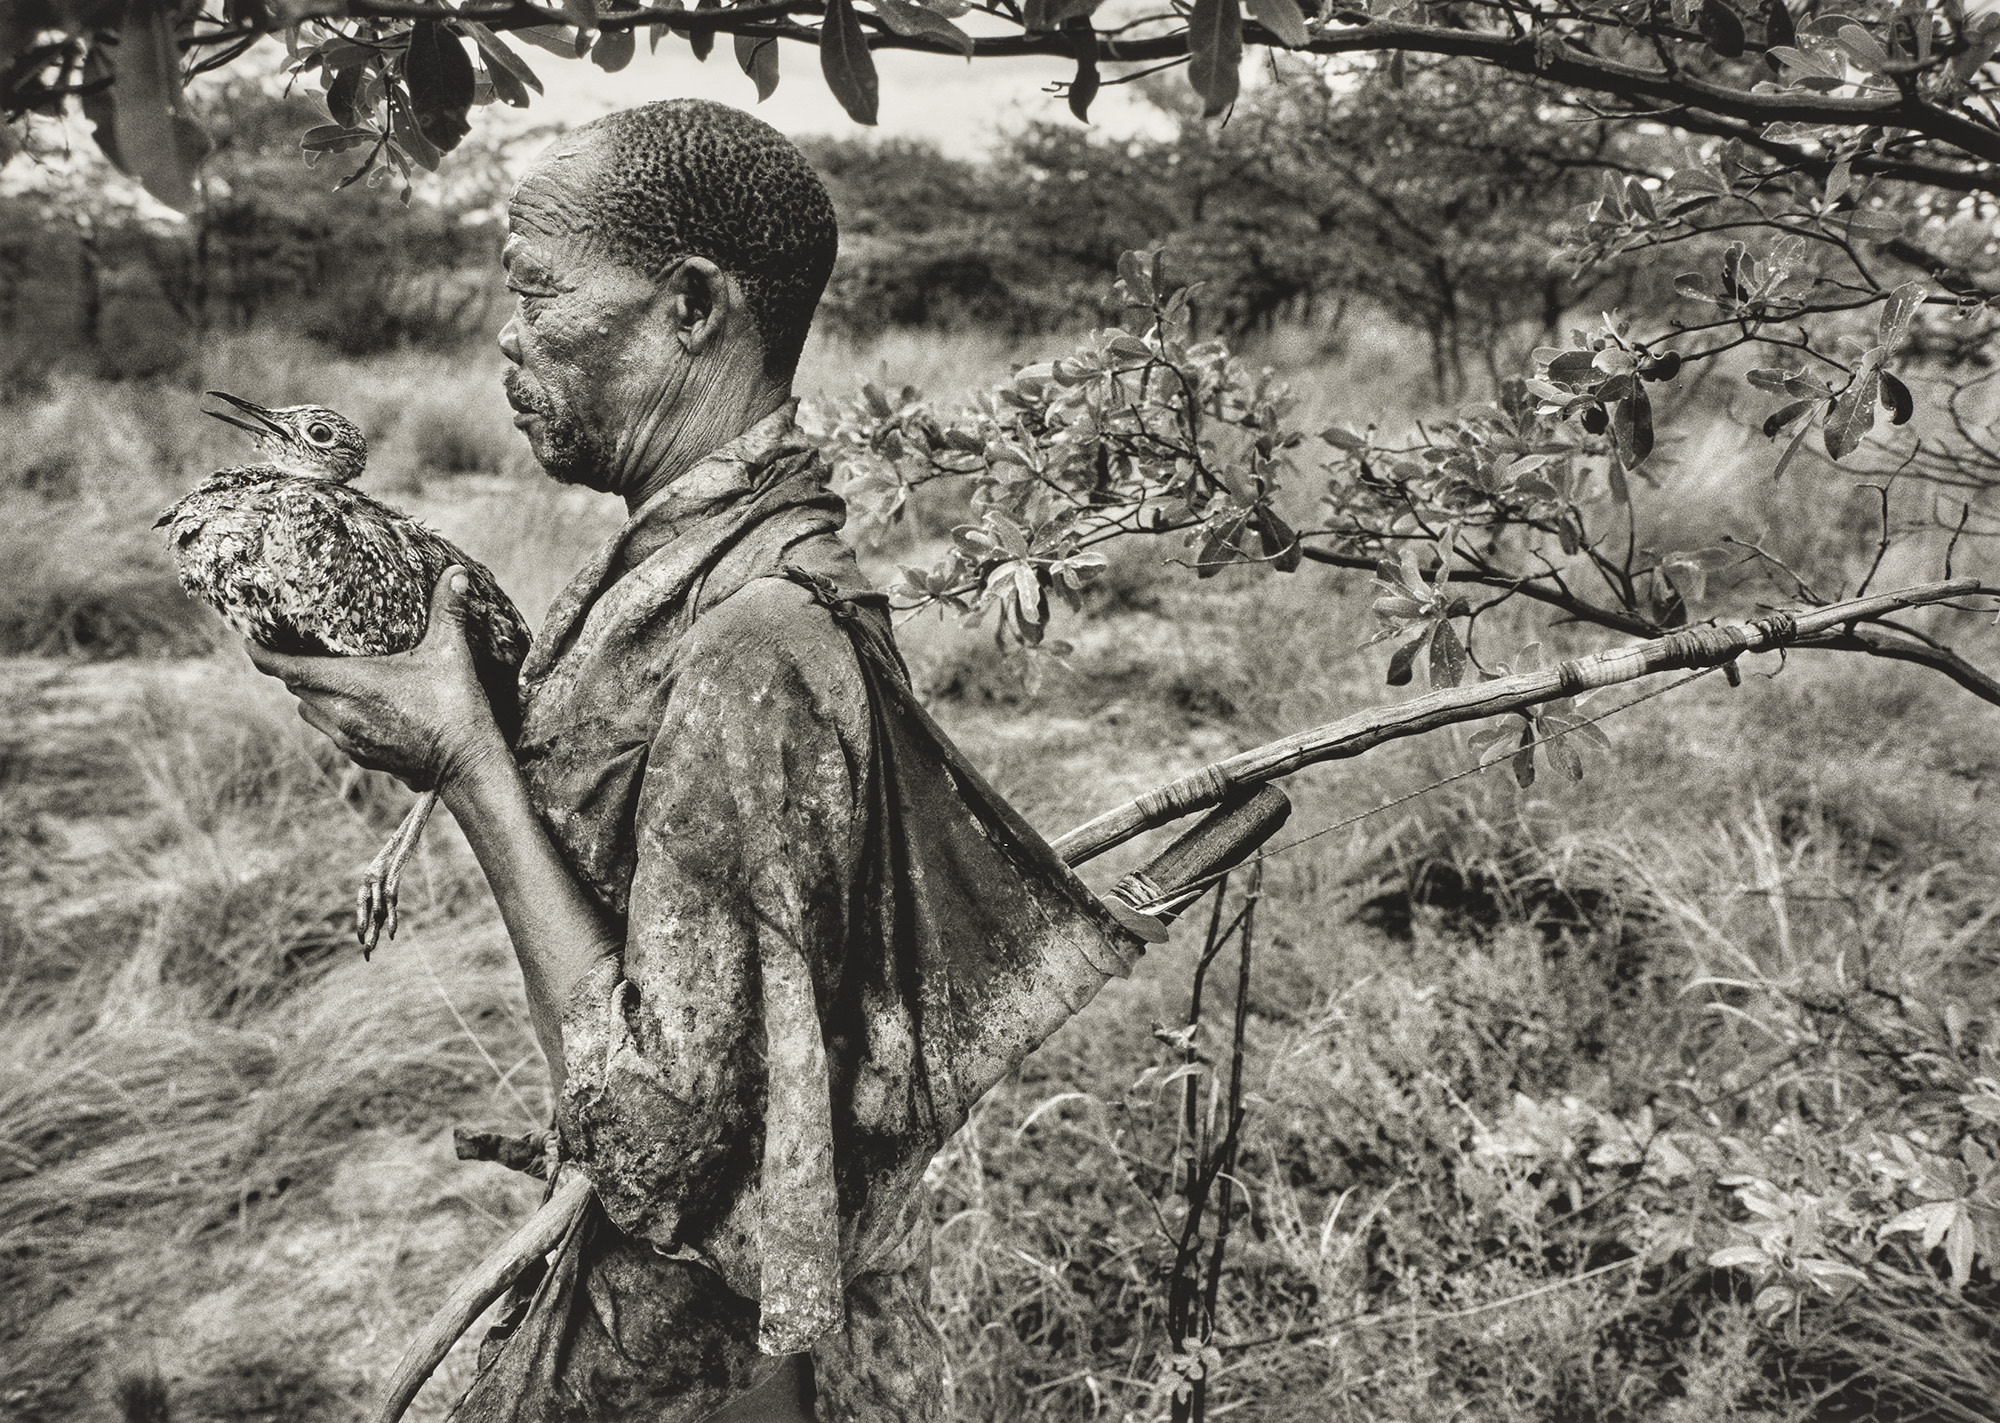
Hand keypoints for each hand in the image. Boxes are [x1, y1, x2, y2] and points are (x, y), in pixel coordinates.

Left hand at [248, 566, 503, 791]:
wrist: (467, 766)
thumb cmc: (456, 709)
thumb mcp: (452, 654)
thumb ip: (448, 610)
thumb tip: (455, 572)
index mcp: (350, 684)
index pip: (285, 668)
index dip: (261, 654)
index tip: (249, 639)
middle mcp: (339, 714)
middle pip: (295, 688)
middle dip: (292, 669)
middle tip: (295, 647)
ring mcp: (348, 740)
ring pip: (309, 712)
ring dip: (311, 695)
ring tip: (326, 677)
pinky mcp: (361, 757)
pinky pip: (332, 732)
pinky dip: (333, 716)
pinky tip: (357, 708)